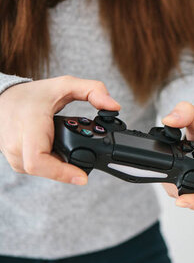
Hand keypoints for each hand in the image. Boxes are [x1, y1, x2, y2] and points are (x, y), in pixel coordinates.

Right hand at [0, 76, 119, 184]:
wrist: (2, 97)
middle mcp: (16, 142)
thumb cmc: (33, 94)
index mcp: (29, 125)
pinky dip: (48, 165)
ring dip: (57, 167)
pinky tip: (57, 154)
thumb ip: (93, 91)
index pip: (39, 160)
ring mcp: (11, 153)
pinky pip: (33, 169)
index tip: (82, 177)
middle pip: (42, 170)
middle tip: (83, 163)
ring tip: (70, 153)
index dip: (61, 173)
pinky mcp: (13, 159)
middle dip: (65, 169)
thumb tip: (114, 106)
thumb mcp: (65, 85)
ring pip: (38, 171)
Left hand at [161, 101, 193, 213]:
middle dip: (182, 195)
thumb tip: (169, 120)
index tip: (184, 201)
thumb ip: (186, 113)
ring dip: (174, 188)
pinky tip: (170, 170)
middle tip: (169, 179)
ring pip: (188, 199)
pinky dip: (172, 184)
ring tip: (171, 167)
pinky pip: (182, 194)